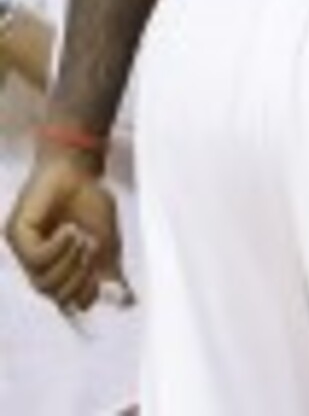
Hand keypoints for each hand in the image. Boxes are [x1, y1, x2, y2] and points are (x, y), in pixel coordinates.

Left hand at [5, 147, 126, 312]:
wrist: (79, 170)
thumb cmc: (92, 201)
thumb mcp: (108, 242)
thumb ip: (112, 272)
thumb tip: (128, 301)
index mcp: (63, 268)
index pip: (71, 301)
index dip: (87, 295)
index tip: (103, 277)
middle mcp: (41, 264)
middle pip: (56, 297)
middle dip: (80, 279)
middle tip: (93, 252)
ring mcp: (26, 252)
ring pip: (43, 283)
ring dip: (68, 263)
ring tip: (81, 238)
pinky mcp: (17, 236)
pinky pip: (36, 259)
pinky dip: (57, 248)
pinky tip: (68, 231)